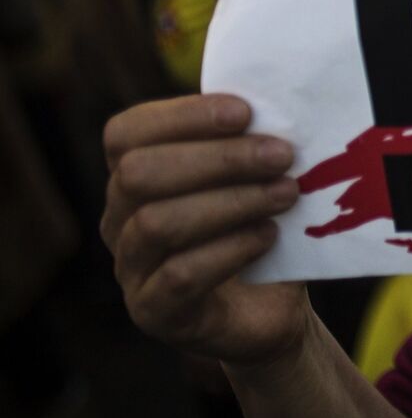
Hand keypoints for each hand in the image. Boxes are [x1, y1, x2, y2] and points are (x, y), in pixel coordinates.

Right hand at [100, 94, 311, 365]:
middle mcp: (119, 220)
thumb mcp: (255, 182)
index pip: (126, 133)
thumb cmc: (260, 231)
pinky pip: (179, 275)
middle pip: (138, 174)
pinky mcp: (155, 312)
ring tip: (286, 195)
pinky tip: (269, 237)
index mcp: (134, 178)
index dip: (181, 116)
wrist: (270, 311)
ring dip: (231, 202)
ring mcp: (131, 269)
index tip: (246, 112)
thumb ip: (250, 146)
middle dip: (217, 158)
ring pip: (156, 223)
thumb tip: (281, 105)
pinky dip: (230, 249)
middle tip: (282, 155)